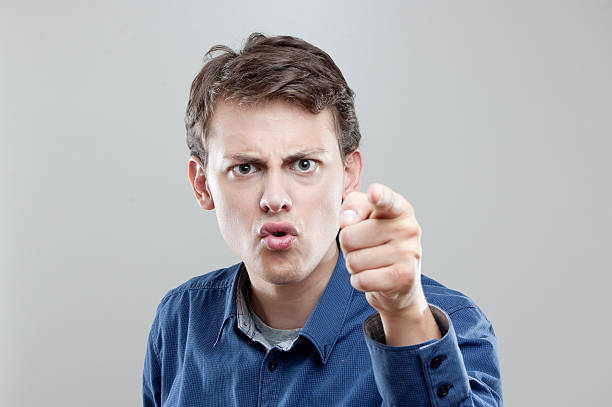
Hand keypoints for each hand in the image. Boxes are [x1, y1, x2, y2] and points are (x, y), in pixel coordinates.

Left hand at [339, 183, 439, 344]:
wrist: (398, 280)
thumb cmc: (375, 240)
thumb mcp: (364, 215)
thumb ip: (352, 206)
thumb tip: (347, 220)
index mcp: (399, 208)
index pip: (387, 200)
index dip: (379, 196)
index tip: (374, 193)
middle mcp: (408, 228)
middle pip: (349, 236)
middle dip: (348, 247)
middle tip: (364, 247)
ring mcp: (409, 253)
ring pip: (353, 261)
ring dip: (354, 265)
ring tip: (370, 262)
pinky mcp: (405, 278)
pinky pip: (361, 280)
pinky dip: (359, 281)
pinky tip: (373, 276)